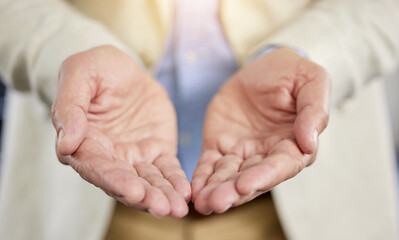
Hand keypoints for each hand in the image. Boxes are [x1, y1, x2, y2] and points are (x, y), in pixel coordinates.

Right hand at [51, 46, 189, 217]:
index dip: (114, 181)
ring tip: (179, 208)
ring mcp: (134, 156)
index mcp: (84, 142)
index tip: (134, 192)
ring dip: (163, 196)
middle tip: (163, 208)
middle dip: (144, 196)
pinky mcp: (156, 151)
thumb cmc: (96, 69)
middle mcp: (108, 157)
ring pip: (149, 181)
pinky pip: (167, 169)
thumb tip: (66, 143)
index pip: (97, 168)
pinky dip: (176, 181)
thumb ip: (70, 106)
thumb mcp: (79, 73)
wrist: (125, 68)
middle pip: (125, 182)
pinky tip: (186, 193)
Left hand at [192, 48, 329, 213]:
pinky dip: (202, 178)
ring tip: (203, 203)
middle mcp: (268, 155)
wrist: (261, 66)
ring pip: (228, 176)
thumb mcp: (311, 80)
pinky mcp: (221, 147)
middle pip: (251, 177)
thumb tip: (309, 143)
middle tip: (217, 202)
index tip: (245, 186)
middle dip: (234, 192)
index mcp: (294, 144)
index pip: (281, 166)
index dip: (263, 177)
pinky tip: (193, 190)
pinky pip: (210, 165)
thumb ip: (314, 110)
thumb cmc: (291, 73)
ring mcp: (243, 153)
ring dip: (216, 190)